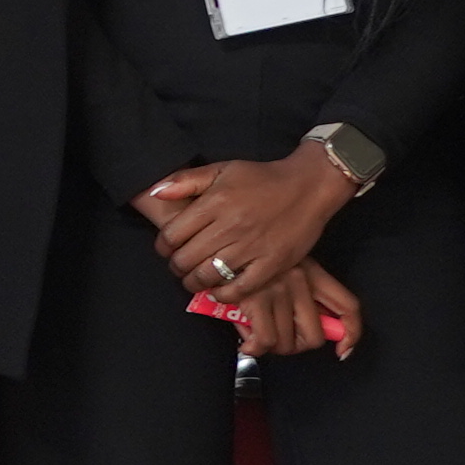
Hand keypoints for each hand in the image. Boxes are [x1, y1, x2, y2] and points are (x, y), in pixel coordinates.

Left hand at [138, 144, 358, 306]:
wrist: (308, 186)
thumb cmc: (263, 178)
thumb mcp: (223, 169)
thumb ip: (187, 180)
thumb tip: (156, 193)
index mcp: (215, 202)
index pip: (171, 235)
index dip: (163, 247)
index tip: (166, 250)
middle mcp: (230, 226)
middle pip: (186, 259)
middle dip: (176, 267)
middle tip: (180, 267)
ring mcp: (252, 246)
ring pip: (208, 276)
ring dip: (194, 282)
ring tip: (195, 280)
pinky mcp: (272, 264)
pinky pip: (239, 288)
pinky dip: (223, 294)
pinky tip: (219, 291)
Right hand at [221, 262, 362, 357]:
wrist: (216, 240)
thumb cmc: (247, 254)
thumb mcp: (281, 264)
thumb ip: (297, 291)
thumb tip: (305, 325)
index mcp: (312, 271)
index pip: (347, 306)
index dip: (350, 334)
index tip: (344, 349)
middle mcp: (299, 280)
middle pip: (315, 336)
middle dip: (296, 345)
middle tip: (281, 340)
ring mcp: (277, 290)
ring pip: (287, 343)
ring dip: (272, 347)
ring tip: (257, 335)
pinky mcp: (254, 298)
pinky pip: (265, 340)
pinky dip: (255, 348)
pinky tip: (247, 341)